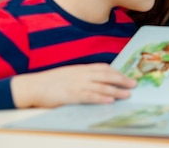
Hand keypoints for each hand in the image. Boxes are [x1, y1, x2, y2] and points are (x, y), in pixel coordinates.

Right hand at [11, 63, 136, 107]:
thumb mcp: (71, 73)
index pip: (104, 68)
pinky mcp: (72, 95)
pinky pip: (89, 96)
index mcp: (82, 68)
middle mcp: (83, 74)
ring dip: (116, 90)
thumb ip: (84, 75)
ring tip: (127, 94)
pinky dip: (101, 98)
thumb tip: (97, 79)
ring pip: (102, 86)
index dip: (117, 72)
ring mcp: (78, 84)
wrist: (34, 85)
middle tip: (134, 84)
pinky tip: (110, 101)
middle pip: (107, 75)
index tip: (127, 76)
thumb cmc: (52, 81)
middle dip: (122, 80)